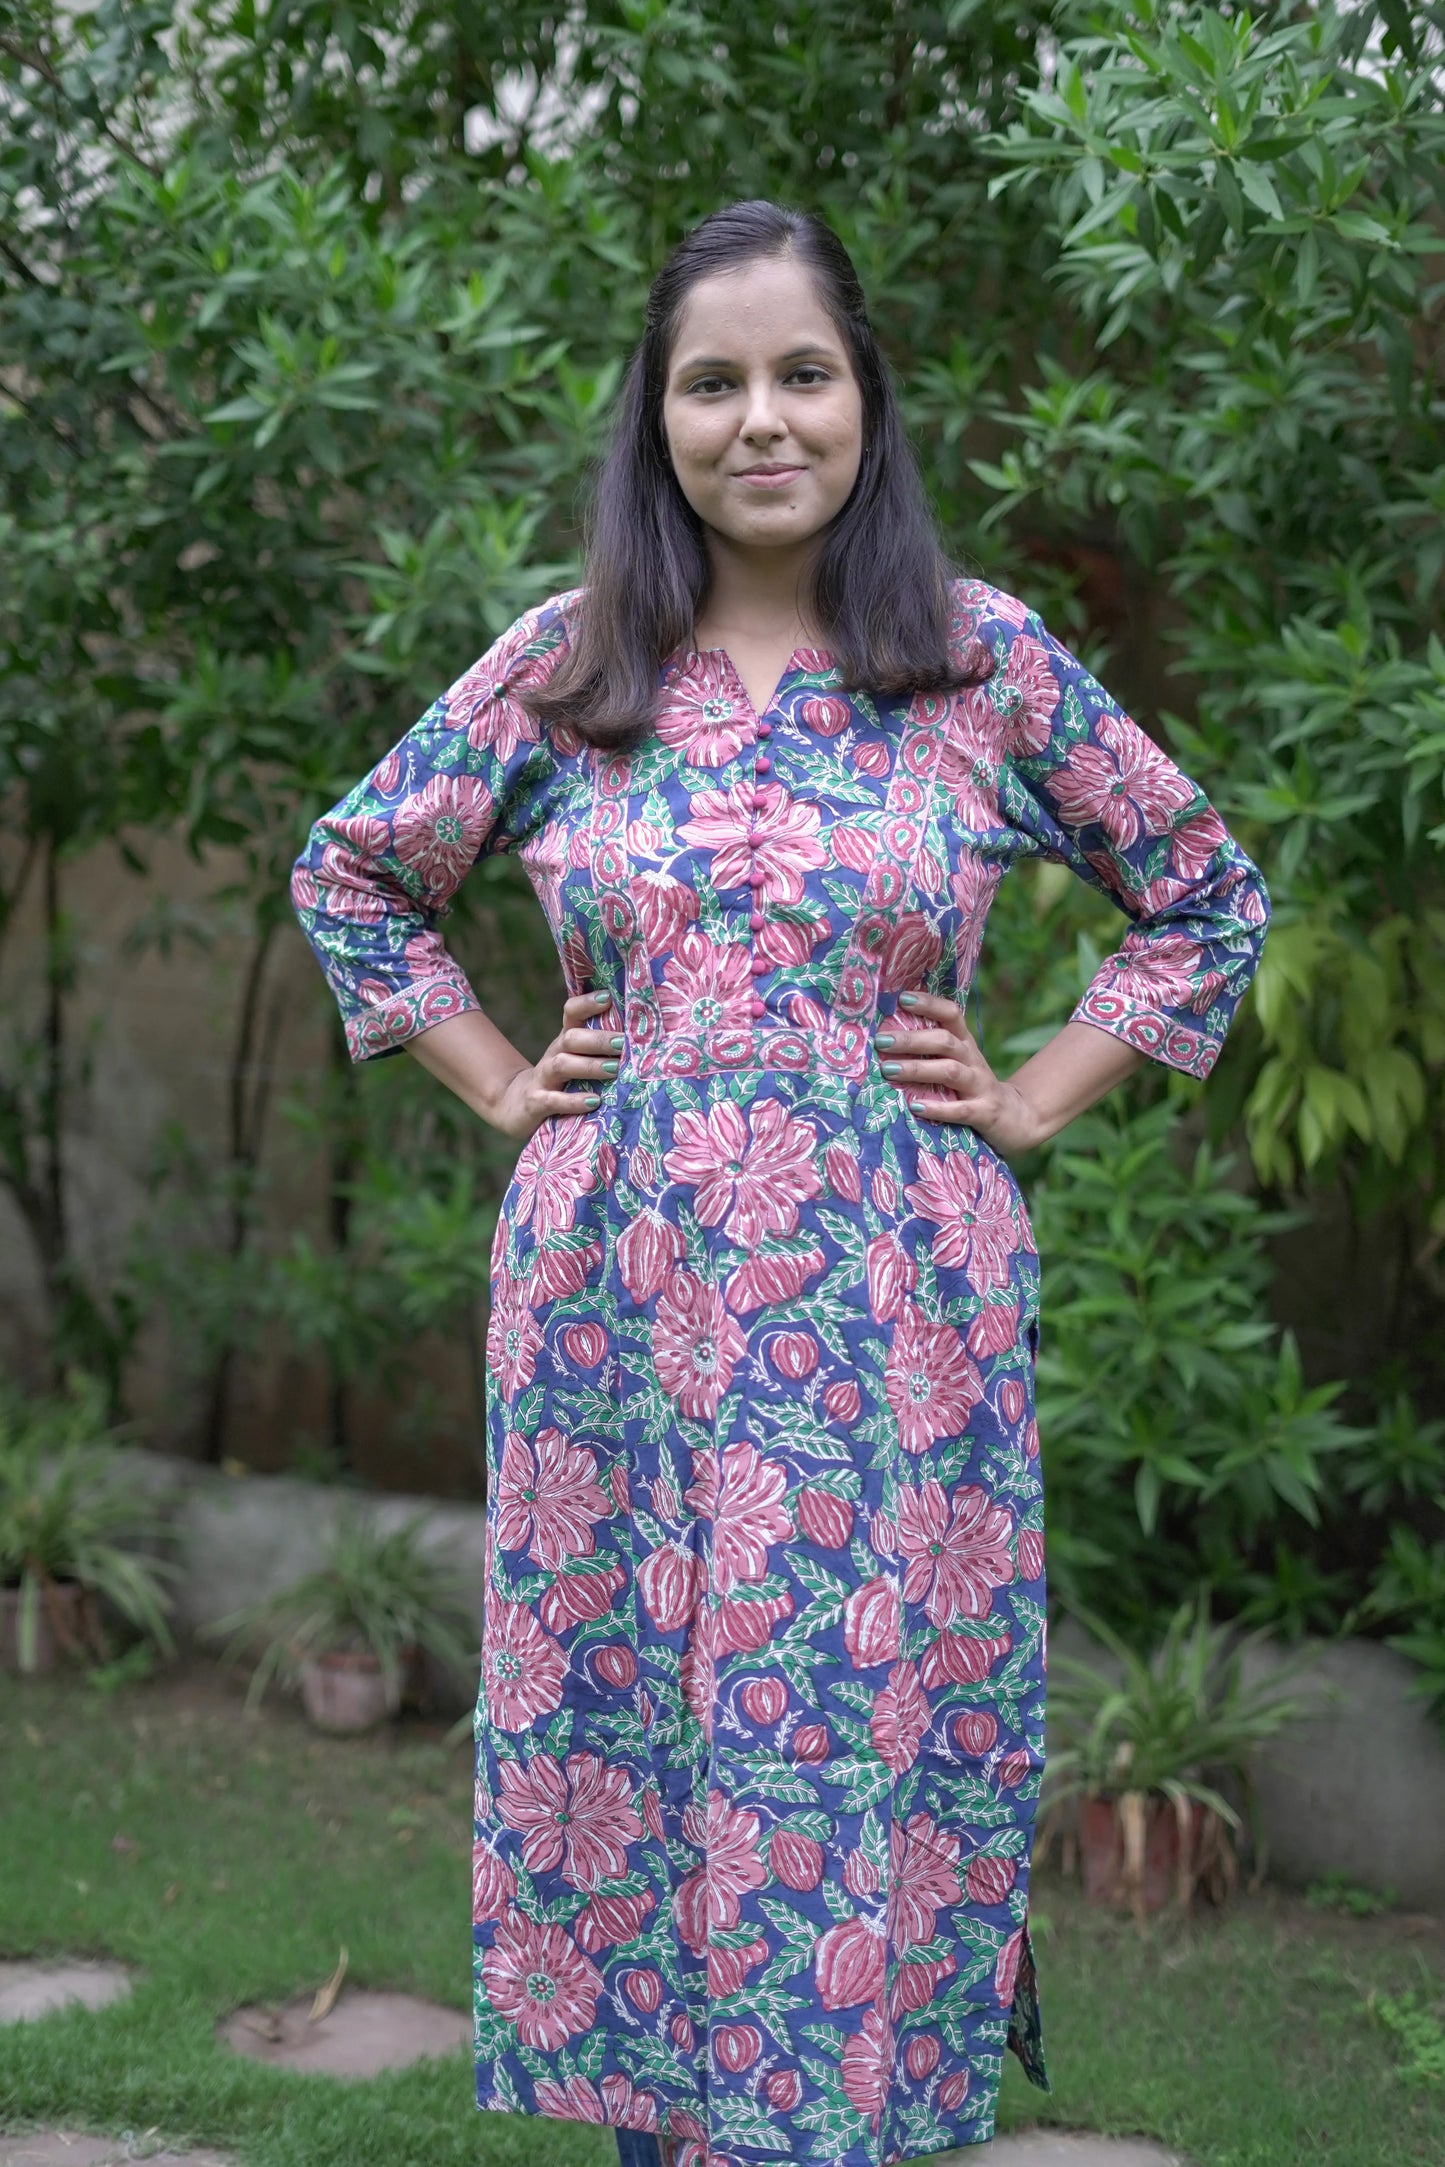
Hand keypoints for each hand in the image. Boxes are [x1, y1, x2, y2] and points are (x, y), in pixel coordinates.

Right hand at [486, 991, 621, 1140]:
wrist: (519, 1105)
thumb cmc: (563, 1081)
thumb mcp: (578, 1060)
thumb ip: (601, 1050)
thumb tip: (644, 1040)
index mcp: (566, 1041)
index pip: (571, 1013)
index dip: (587, 1004)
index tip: (608, 998)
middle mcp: (554, 1054)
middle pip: (571, 1039)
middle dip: (598, 1039)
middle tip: (623, 1043)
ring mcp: (543, 1078)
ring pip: (562, 1065)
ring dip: (590, 1066)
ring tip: (614, 1069)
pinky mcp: (536, 1103)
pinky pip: (553, 1100)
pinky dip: (573, 1101)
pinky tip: (593, 1102)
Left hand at [873, 992, 1045, 1157]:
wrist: (1015, 1118)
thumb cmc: (972, 1088)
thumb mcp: (959, 1063)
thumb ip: (932, 1050)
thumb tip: (886, 1035)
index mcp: (965, 1044)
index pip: (951, 1014)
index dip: (929, 1004)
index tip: (902, 998)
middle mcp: (973, 1061)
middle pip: (945, 1042)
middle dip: (912, 1040)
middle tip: (881, 1041)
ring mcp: (980, 1086)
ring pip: (950, 1071)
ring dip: (917, 1069)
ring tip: (888, 1069)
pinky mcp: (984, 1113)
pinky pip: (960, 1110)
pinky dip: (937, 1108)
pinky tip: (915, 1106)